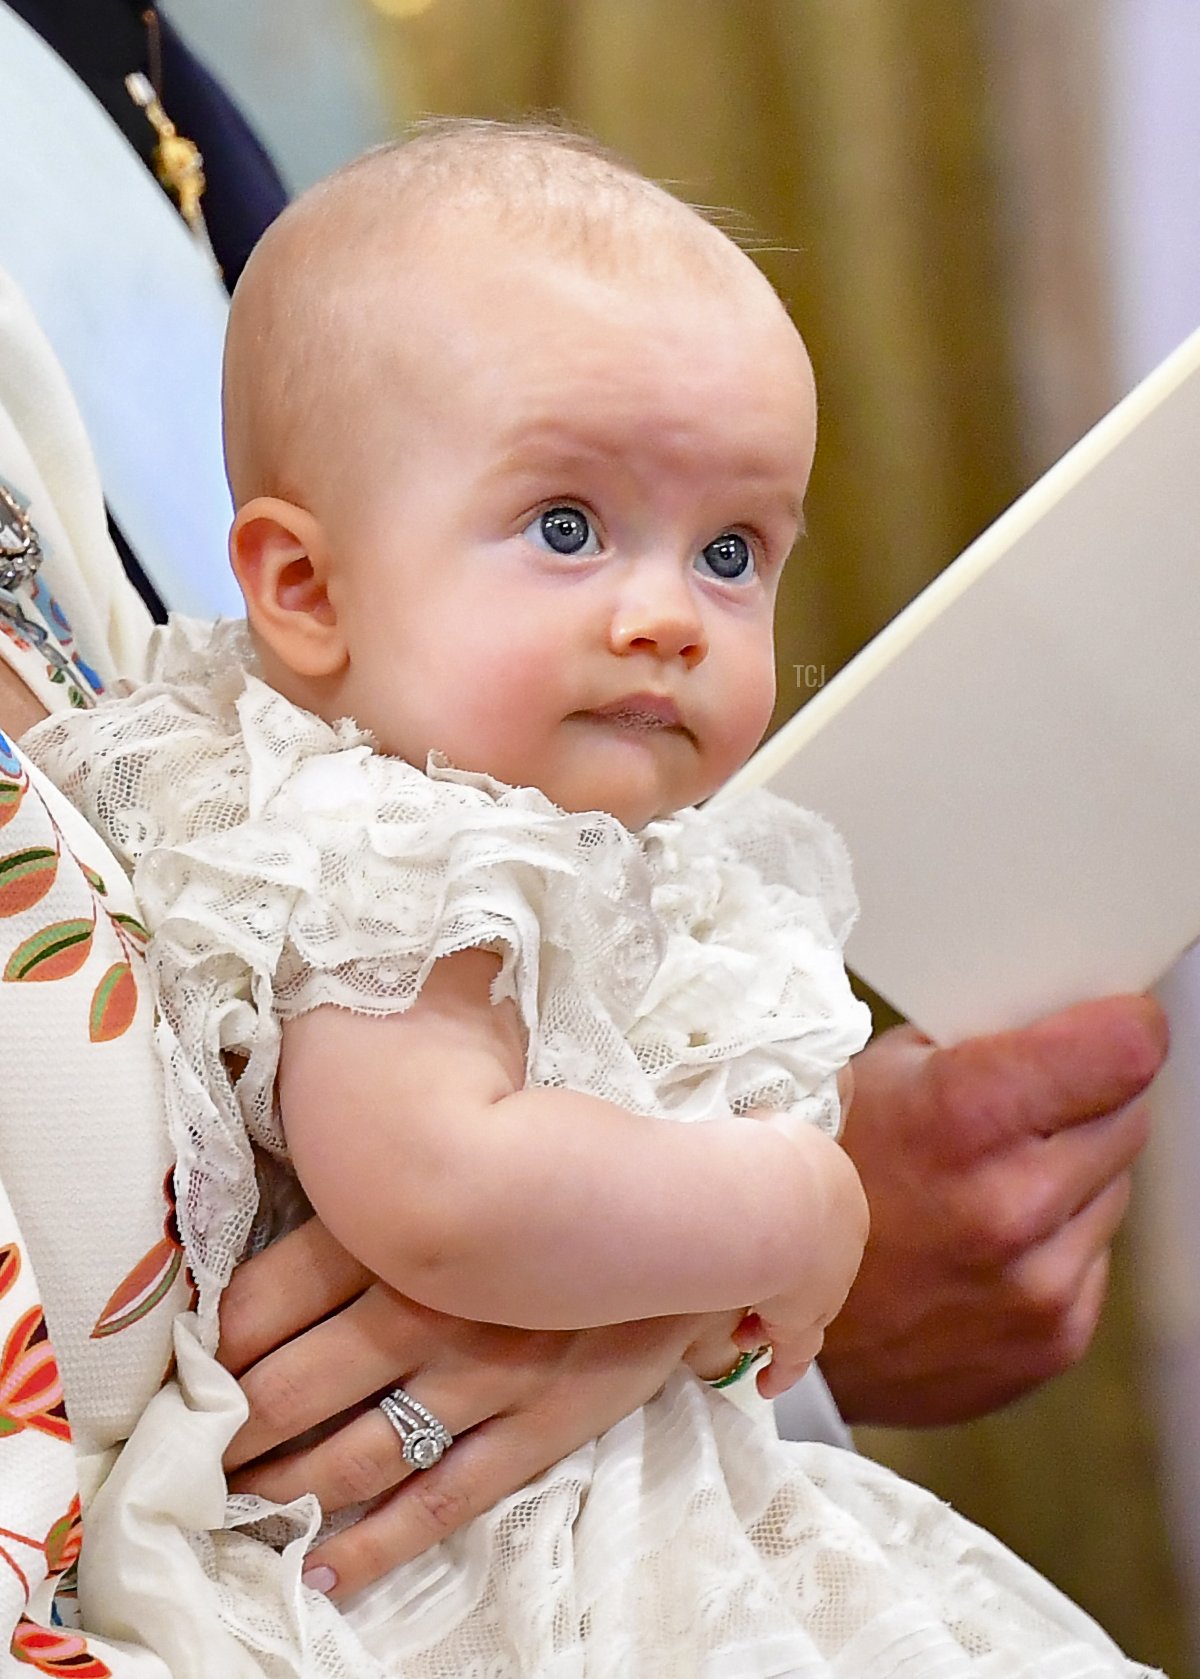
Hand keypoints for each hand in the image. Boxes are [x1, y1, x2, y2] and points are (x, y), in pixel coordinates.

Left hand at [217, 1219, 719, 1600]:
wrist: (682, 1222)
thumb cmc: (553, 1186)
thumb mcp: (458, 1168)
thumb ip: (371, 1206)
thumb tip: (274, 1257)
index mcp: (403, 1230)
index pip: (265, 1299)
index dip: (210, 1348)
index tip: (186, 1375)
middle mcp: (432, 1307)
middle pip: (292, 1386)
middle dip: (231, 1433)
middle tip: (194, 1457)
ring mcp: (485, 1378)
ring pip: (353, 1454)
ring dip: (283, 1489)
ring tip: (239, 1509)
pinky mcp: (535, 1431)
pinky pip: (438, 1504)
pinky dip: (372, 1545)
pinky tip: (319, 1568)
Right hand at [745, 1114, 868, 1399]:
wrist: (771, 1198)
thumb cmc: (765, 1154)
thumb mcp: (773, 1125)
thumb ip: (771, 1130)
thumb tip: (762, 1122)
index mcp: (838, 1188)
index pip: (820, 1215)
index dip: (787, 1228)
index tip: (761, 1234)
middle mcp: (842, 1239)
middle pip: (815, 1263)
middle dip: (781, 1276)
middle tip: (749, 1286)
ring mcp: (826, 1285)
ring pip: (803, 1310)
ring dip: (773, 1321)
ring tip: (744, 1333)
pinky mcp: (803, 1323)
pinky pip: (795, 1352)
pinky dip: (782, 1367)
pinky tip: (767, 1384)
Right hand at [820, 994, 1166, 1425]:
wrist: (758, 1317)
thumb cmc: (812, 1174)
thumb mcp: (871, 1074)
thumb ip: (976, 1044)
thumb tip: (1062, 1017)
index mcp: (965, 1116)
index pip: (1126, 1048)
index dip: (1123, 1025)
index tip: (1111, 1021)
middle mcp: (1012, 1204)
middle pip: (1129, 1113)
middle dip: (1086, 1097)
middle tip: (1021, 1105)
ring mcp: (1037, 1283)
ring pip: (1114, 1186)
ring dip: (1069, 1172)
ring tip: (985, 1180)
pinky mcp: (1052, 1338)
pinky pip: (1092, 1256)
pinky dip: (1053, 1240)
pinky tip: (982, 1241)